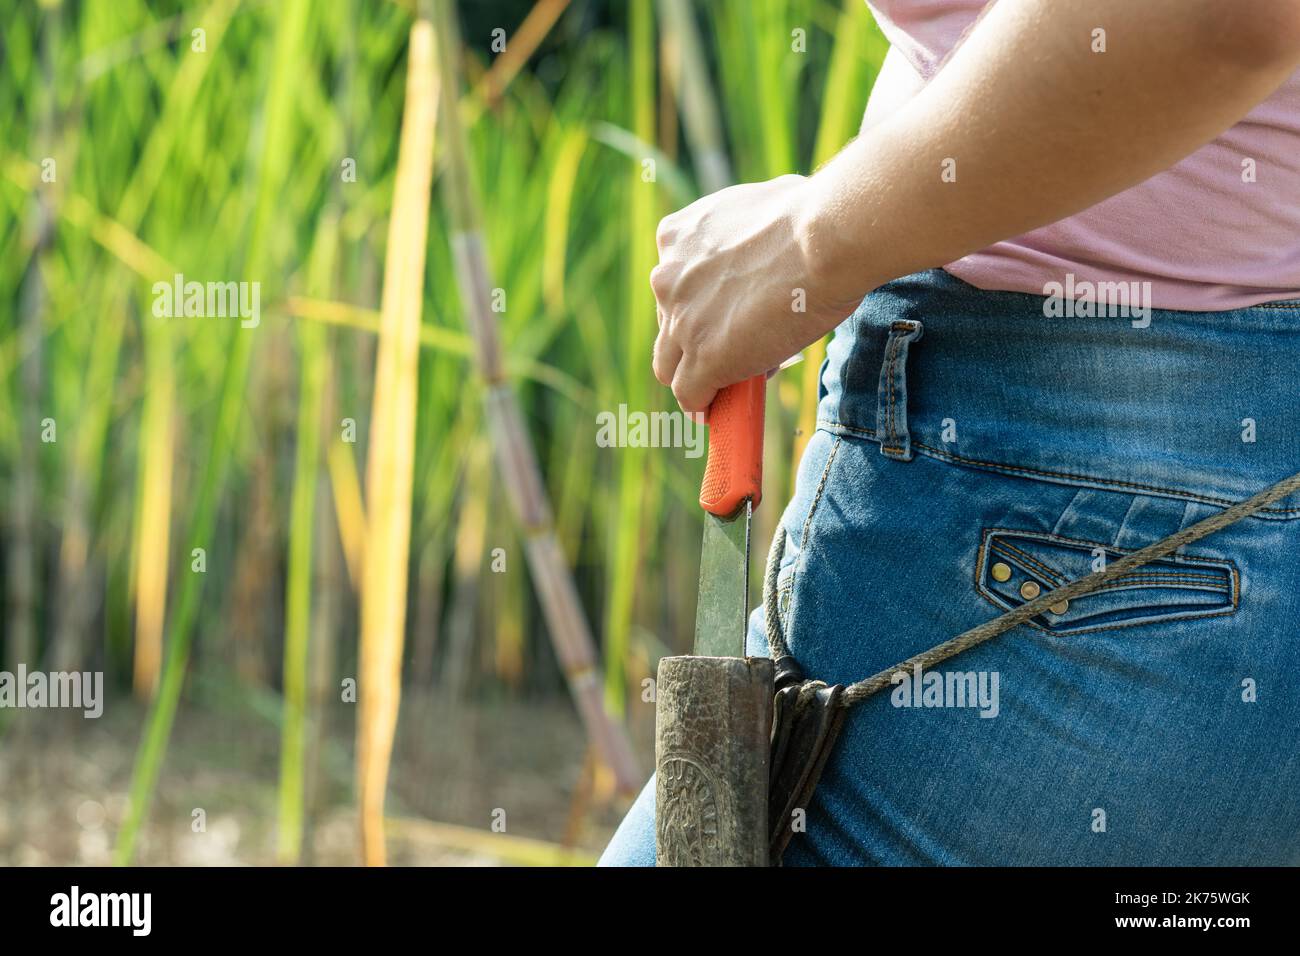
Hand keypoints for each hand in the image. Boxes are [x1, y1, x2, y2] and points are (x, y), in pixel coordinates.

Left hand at [649, 174, 859, 412]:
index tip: (727, 314)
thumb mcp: (756, 211)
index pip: (675, 286)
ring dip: (695, 377)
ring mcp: (682, 322)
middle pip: (669, 328)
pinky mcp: (704, 359)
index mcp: (676, 237)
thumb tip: (767, 251)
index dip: (702, 306)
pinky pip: (691, 395)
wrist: (825, 239)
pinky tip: (719, 411)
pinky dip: (704, 405)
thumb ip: (743, 235)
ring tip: (727, 386)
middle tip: (738, 348)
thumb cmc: (812, 217)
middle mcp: (667, 278)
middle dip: (698, 340)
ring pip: (671, 367)